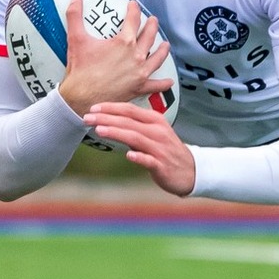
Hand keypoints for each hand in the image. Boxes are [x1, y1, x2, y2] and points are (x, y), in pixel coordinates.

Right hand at [57, 0, 174, 116]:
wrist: (80, 98)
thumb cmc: (80, 70)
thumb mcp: (76, 39)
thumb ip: (75, 15)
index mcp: (124, 42)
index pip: (133, 19)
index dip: (133, 9)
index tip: (133, 5)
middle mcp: (136, 56)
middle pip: (149, 36)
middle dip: (152, 26)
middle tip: (153, 21)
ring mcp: (140, 73)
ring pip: (158, 58)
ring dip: (162, 50)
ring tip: (165, 45)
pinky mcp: (139, 88)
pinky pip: (156, 85)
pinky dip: (163, 83)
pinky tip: (169, 81)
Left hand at [81, 100, 195, 196]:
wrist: (191, 171)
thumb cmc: (168, 151)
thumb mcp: (153, 133)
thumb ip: (134, 127)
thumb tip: (110, 122)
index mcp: (155, 121)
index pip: (130, 110)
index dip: (111, 107)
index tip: (93, 108)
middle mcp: (158, 132)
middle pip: (129, 122)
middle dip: (106, 118)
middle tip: (87, 117)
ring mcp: (160, 149)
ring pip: (136, 137)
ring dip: (117, 133)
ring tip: (99, 130)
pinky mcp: (162, 166)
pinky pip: (149, 160)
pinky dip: (139, 157)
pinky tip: (128, 155)